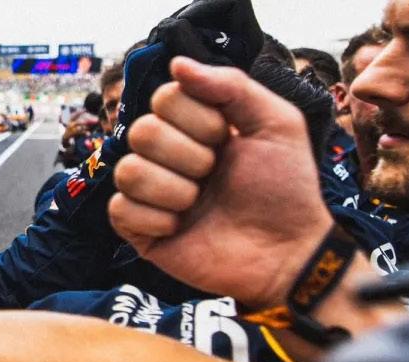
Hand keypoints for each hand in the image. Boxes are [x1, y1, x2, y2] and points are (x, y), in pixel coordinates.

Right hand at [110, 57, 331, 308]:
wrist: (289, 251)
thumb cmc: (286, 188)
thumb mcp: (275, 122)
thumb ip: (231, 85)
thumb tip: (177, 63)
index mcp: (194, 126)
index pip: (165, 98)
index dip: (198, 119)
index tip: (228, 140)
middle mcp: (168, 155)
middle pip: (142, 132)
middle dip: (189, 156)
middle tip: (215, 175)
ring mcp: (152, 193)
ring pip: (128, 171)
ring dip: (174, 190)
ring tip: (199, 204)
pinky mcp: (141, 231)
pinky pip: (119, 210)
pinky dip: (155, 219)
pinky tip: (180, 228)